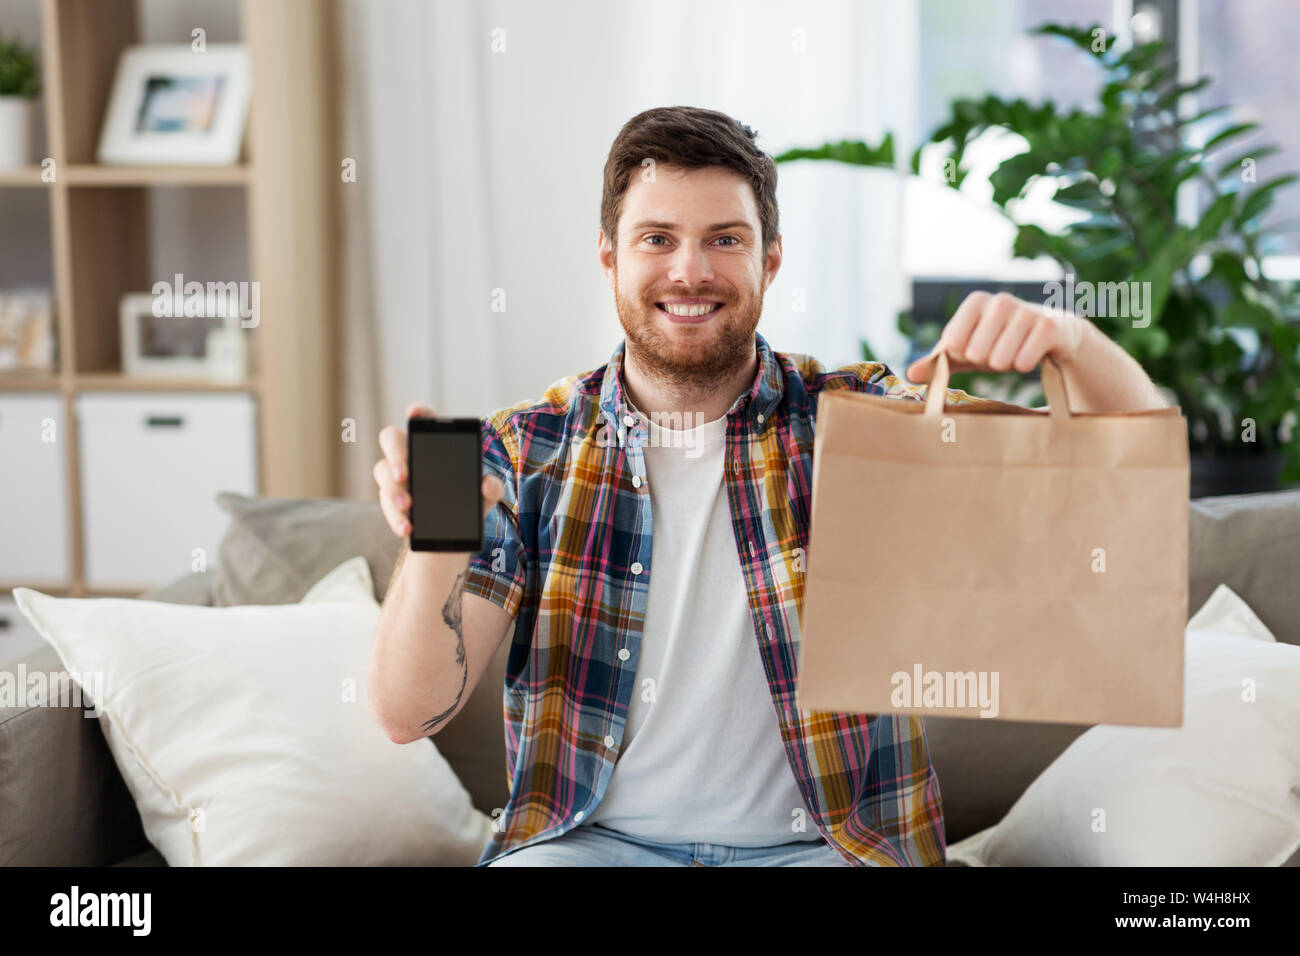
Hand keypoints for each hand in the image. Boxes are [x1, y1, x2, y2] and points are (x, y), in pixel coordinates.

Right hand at [374, 402, 504, 538]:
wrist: (450, 535)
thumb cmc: (466, 503)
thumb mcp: (485, 497)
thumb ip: (493, 488)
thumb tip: (487, 483)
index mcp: (433, 444)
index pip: (423, 418)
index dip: (418, 412)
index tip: (415, 413)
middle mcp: (409, 454)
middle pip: (391, 438)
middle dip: (395, 453)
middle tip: (405, 474)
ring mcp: (396, 477)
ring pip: (382, 472)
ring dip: (393, 490)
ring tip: (407, 506)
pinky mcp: (391, 502)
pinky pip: (385, 505)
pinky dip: (396, 517)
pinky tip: (407, 527)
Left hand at [905, 291, 1089, 383]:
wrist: (1052, 336)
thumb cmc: (1000, 342)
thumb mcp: (968, 350)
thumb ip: (939, 362)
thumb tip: (910, 375)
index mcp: (976, 302)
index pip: (952, 339)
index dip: (960, 353)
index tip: (971, 352)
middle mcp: (1000, 301)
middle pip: (975, 352)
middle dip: (984, 362)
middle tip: (996, 354)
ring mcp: (1026, 311)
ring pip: (1001, 359)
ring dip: (1004, 366)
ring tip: (1012, 355)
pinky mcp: (1048, 326)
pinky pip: (1025, 359)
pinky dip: (1023, 366)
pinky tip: (1028, 358)